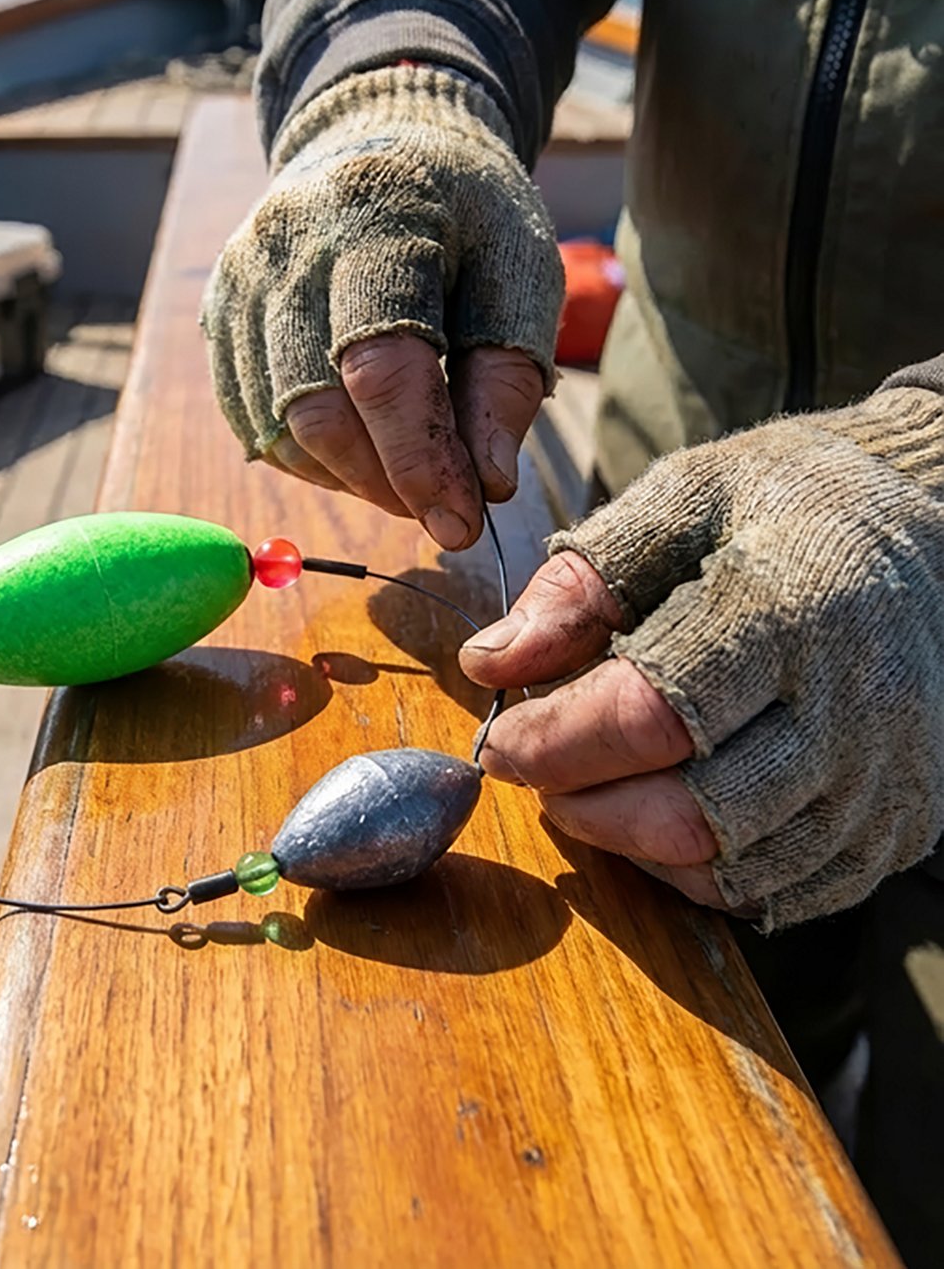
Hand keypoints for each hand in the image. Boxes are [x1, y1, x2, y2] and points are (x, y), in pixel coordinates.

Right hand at [201, 67, 562, 549]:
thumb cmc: (465, 216)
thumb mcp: (519, 276)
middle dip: (383, 482)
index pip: (382, 368)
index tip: (464, 524)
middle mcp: (287, 246)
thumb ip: (505, 380)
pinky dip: (308, 458)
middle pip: (316, 409)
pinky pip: (251, 420)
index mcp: (375, 220)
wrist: (380, 139)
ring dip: (346, 478)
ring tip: (404, 475)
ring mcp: (240, 279)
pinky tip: (357, 449)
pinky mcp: (219, 311)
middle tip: (439, 508)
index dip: (420, 461)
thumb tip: (484, 487)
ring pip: (277, 427)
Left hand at [459, 387, 943, 929]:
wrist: (928, 526)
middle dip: (580, 802)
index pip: (649, 715)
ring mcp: (887, 780)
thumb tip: (488, 664)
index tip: (495, 740)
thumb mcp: (677, 498)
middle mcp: (853, 709)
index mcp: (788, 611)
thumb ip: (580, 583)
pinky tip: (658, 809)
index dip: (552, 741)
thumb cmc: (782, 505)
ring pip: (727, 866)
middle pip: (688, 812)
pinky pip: (774, 890)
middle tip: (533, 765)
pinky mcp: (901, 827)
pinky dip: (694, 868)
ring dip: (628, 842)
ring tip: (589, 783)